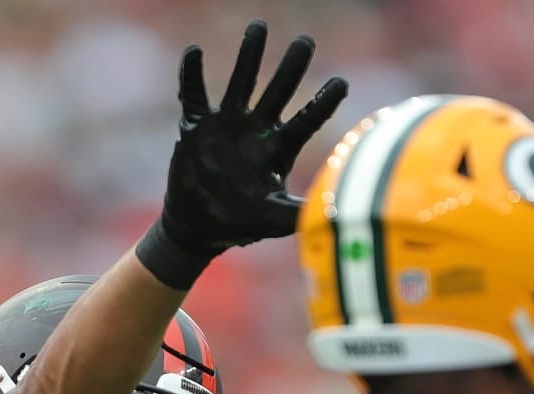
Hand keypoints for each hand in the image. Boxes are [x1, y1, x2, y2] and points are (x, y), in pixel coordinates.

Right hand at [136, 20, 347, 287]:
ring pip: (241, 81)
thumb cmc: (239, 223)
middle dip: (291, 66)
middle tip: (306, 41)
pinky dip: (192, 74)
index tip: (341, 83)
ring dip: (249, 55)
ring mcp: (226, 124)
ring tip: (259, 26)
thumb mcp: (272, 220)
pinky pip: (193, 94)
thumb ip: (298, 212)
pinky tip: (194, 51)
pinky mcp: (197, 126)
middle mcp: (256, 129)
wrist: (198, 227)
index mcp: (278, 149)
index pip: (307, 120)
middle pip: (278, 90)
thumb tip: (334, 215)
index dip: (323, 102)